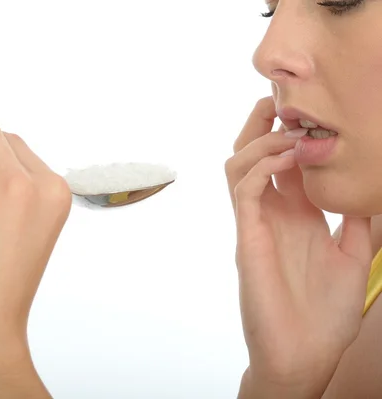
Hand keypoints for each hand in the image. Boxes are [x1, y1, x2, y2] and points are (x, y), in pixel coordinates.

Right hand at [225, 97, 371, 397]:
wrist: (305, 353)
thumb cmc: (325, 313)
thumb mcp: (353, 258)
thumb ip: (356, 223)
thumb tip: (369, 191)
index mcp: (296, 216)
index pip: (283, 164)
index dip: (290, 133)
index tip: (307, 109)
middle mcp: (272, 214)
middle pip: (251, 156)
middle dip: (261, 125)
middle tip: (277, 99)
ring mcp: (256, 224)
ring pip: (238, 166)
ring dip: (261, 141)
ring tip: (287, 130)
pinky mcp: (248, 237)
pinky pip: (244, 191)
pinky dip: (261, 167)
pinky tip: (286, 158)